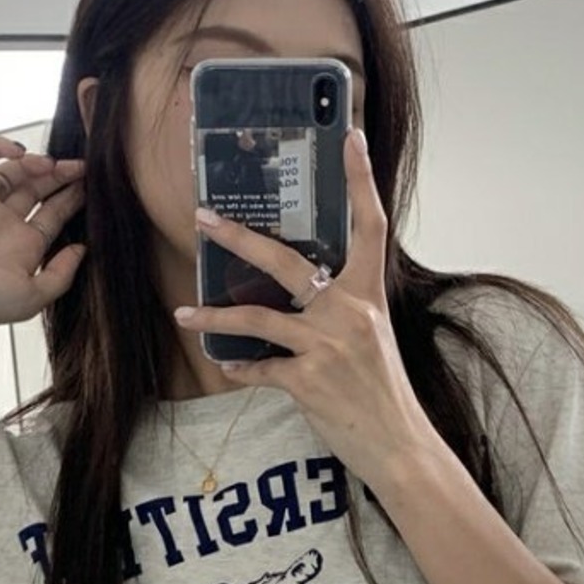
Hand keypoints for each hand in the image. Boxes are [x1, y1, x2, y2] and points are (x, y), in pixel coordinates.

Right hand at [0, 135, 87, 333]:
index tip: (91, 187)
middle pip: (39, 190)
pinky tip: (18, 152)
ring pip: (14, 171)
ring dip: (35, 163)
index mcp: (22, 247)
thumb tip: (82, 249)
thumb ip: (61, 274)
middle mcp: (3, 222)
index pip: (54, 216)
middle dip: (60, 177)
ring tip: (50, 165)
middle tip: (81, 167)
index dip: (73, 200)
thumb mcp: (31, 298)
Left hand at [173, 130, 439, 493]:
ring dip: (214, 314)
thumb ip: (344, 310)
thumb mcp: (374, 339)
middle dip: (239, 238)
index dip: (361, 180)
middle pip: (287, 261)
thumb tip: (306, 292)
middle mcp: (350, 312)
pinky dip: (241, 368)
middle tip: (204, 218)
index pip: (370, 226)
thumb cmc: (384, 393)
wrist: (400, 445)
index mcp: (370, 295)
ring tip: (183, 312)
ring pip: (257, 317)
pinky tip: (227, 364)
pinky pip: (260, 368)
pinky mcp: (309, 380)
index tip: (351, 138)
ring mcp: (328, 345)